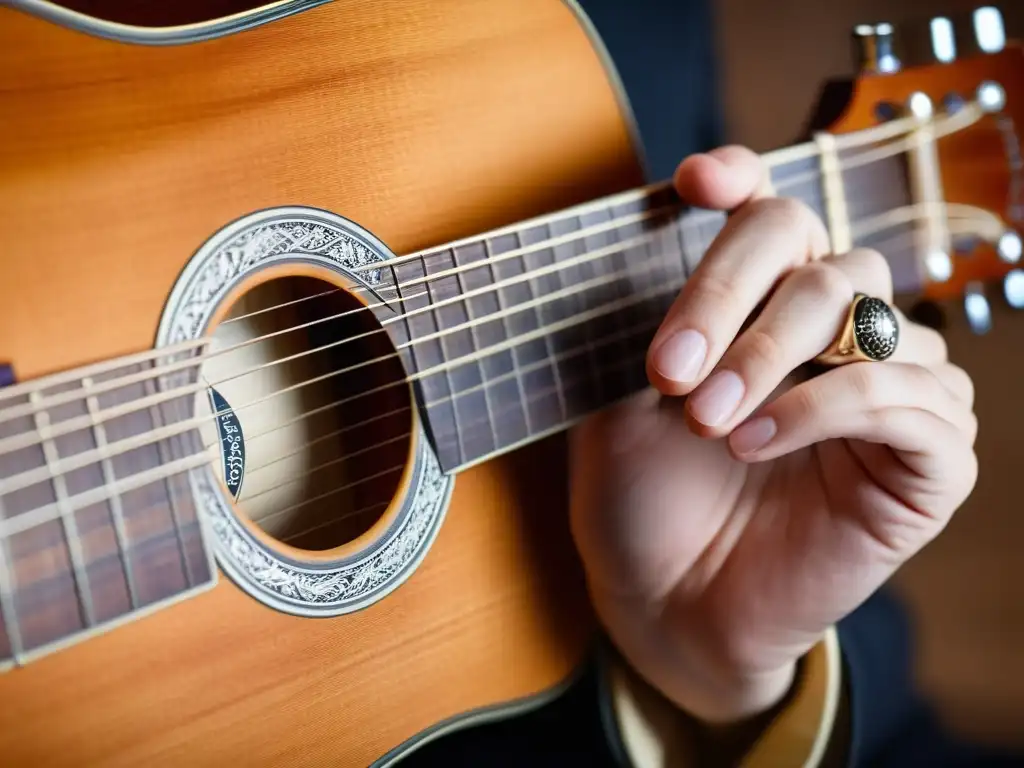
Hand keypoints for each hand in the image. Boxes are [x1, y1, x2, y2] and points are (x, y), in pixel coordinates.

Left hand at [569, 146, 977, 724]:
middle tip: (669, 371)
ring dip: (771, 360)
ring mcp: (895, 388)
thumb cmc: (646, 497)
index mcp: (767, 307)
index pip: (774, 215)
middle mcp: (840, 333)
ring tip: (707, 420)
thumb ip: (658, 318)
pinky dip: (822, 408)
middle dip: (731, 299)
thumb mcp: (625, 397)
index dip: (741, 180)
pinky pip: (900, 397)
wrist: (669, 600)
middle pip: (816, 255)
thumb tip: (660, 230)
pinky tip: (755, 443)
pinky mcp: (930, 457)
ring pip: (860, 315)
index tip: (692, 185)